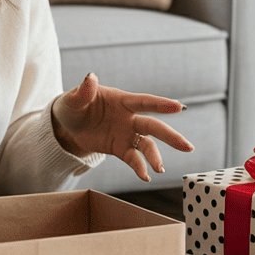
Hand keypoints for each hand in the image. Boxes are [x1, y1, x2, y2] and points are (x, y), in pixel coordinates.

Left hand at [51, 73, 193, 181]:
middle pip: (153, 126)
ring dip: (155, 156)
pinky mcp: (119, 148)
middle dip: (170, 136)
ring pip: (147, 145)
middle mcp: (128, 117)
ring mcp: (126, 134)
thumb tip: (89, 78)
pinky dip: (139, 167)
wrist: (66, 126)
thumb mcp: (73, 100)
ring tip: (160, 169)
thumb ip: (83, 92)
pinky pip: (133, 159)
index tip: (179, 107)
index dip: (161, 104)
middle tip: (187, 147)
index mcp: (121, 101)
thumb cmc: (72, 107)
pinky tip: (145, 177)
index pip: (144, 102)